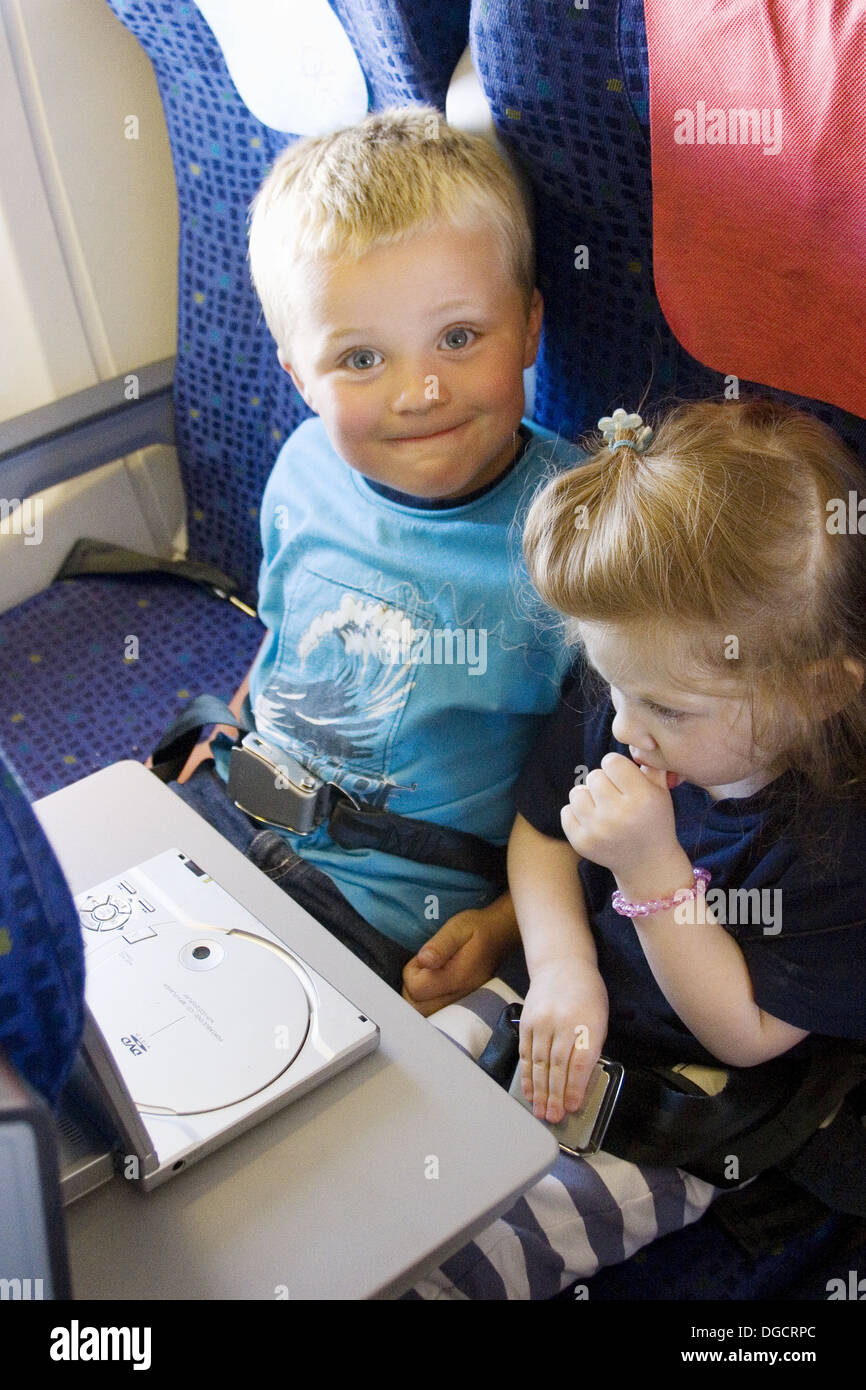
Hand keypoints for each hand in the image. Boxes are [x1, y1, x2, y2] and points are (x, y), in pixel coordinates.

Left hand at [402, 905, 515, 1015]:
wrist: (499, 936)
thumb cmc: (477, 929)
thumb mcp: (457, 927)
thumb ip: (439, 946)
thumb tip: (423, 960)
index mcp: (457, 978)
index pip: (417, 989)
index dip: (412, 971)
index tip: (424, 958)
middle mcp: (460, 998)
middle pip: (417, 1007)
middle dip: (413, 986)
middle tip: (425, 968)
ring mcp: (461, 1005)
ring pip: (424, 1014)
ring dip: (419, 995)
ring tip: (430, 975)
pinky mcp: (460, 1007)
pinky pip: (434, 1014)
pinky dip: (428, 1002)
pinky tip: (434, 985)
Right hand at [519, 961, 608, 1122]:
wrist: (562, 964)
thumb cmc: (587, 994)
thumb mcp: (599, 1018)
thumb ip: (590, 1047)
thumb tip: (578, 1082)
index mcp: (587, 1024)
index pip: (580, 1062)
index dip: (574, 1087)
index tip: (572, 1107)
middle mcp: (563, 1023)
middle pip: (557, 1066)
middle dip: (554, 1095)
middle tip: (553, 1117)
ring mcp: (542, 1022)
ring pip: (539, 1063)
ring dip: (539, 1090)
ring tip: (540, 1111)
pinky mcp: (527, 1021)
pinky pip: (525, 1053)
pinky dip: (526, 1074)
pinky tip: (528, 1091)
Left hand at [561, 754, 679, 882]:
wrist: (647, 864)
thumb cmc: (654, 821)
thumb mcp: (661, 792)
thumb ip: (650, 764)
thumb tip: (636, 739)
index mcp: (642, 798)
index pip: (611, 762)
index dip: (616, 768)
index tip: (624, 780)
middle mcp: (619, 815)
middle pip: (593, 776)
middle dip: (603, 783)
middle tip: (615, 797)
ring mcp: (598, 831)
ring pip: (576, 793)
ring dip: (588, 797)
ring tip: (602, 808)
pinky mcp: (582, 843)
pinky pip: (566, 812)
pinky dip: (577, 814)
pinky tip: (593, 822)